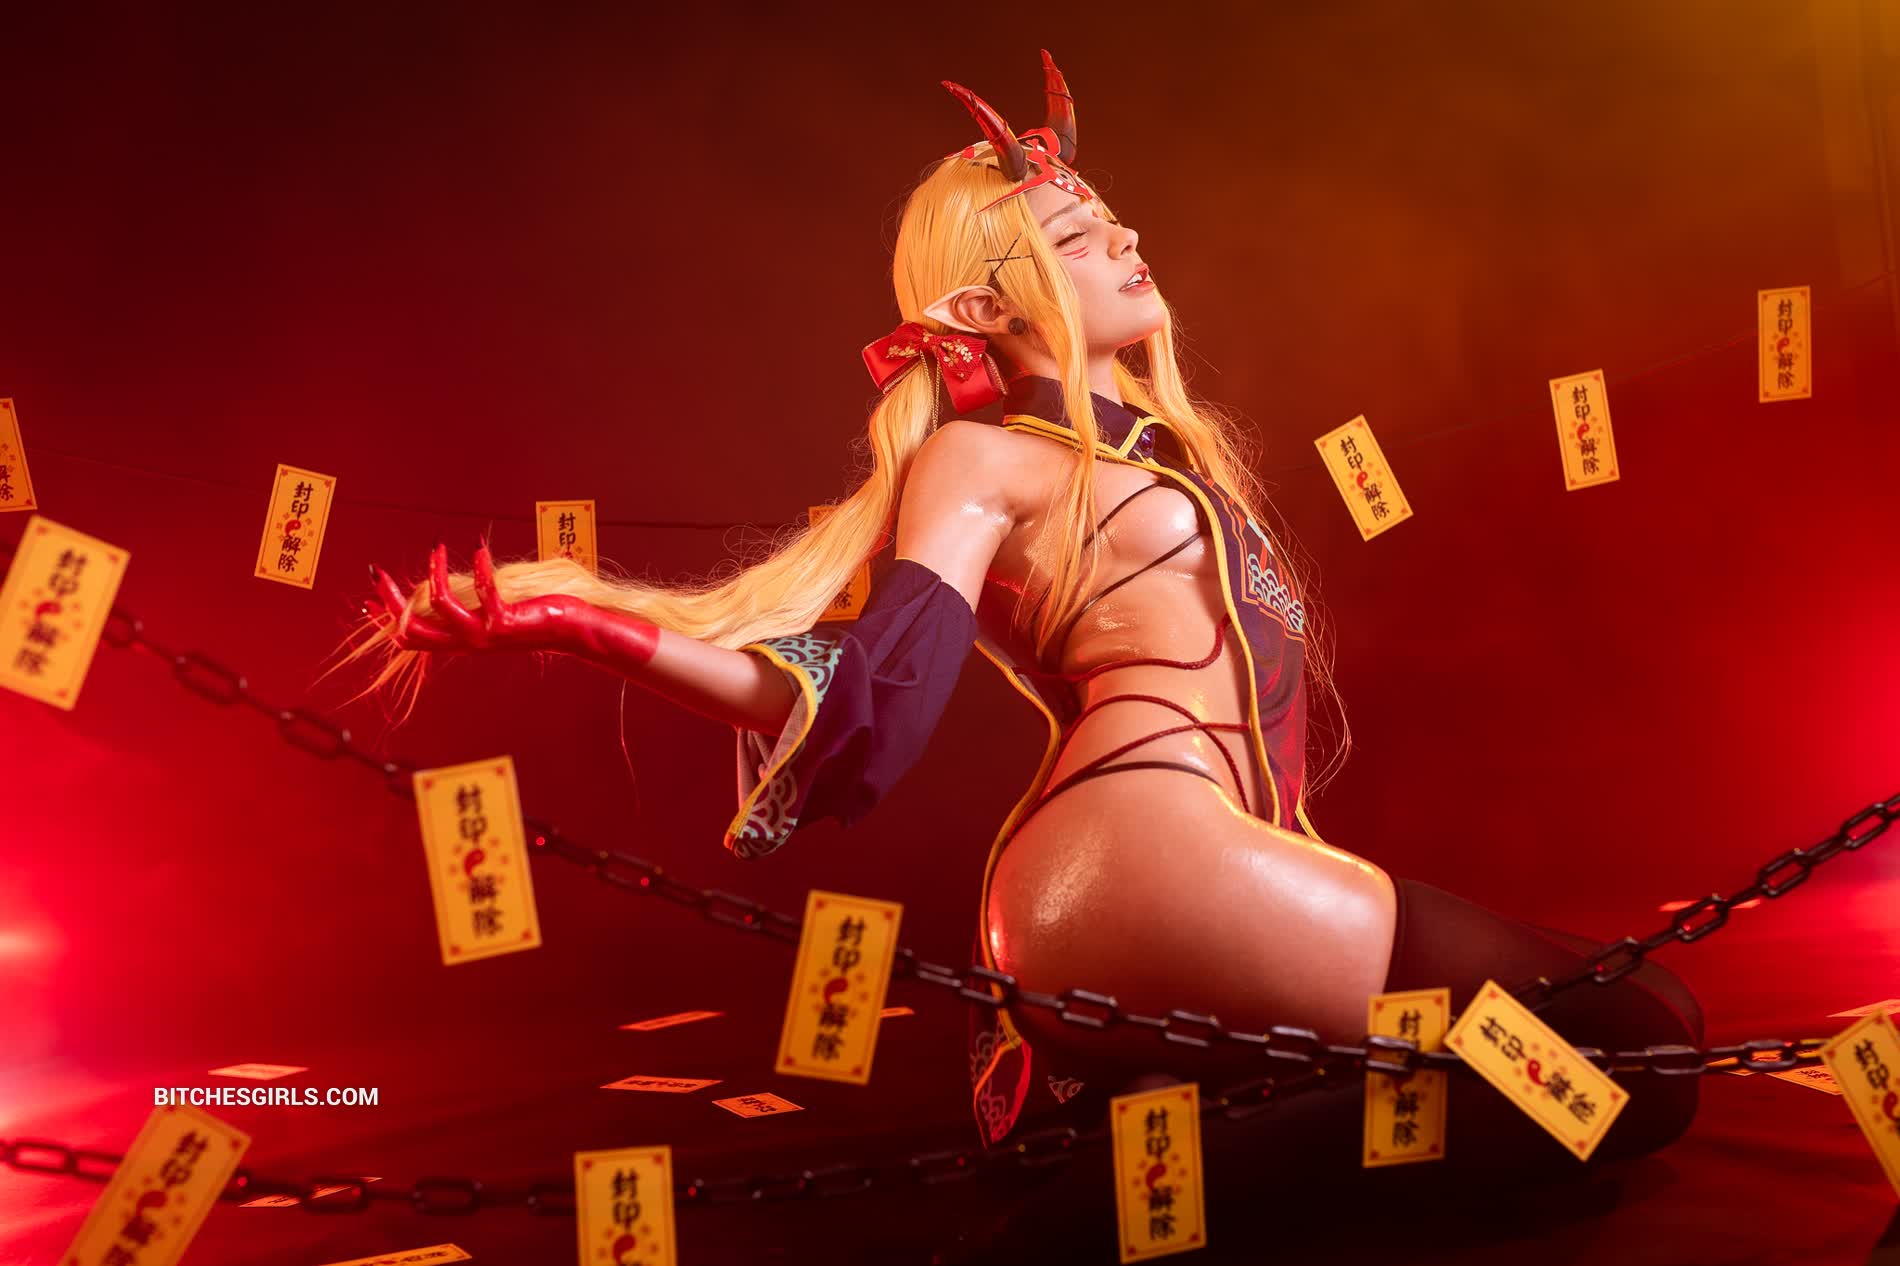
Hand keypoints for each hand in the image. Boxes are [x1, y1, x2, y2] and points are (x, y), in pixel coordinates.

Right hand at [367, 541, 579, 654]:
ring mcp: (485, 635)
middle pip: (412, 629)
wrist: (568, 630)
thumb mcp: (486, 614)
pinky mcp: (507, 622)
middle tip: (379, 573)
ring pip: (441, 606)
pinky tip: (479, 549)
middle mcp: (467, 643)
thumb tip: (435, 589)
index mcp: (458, 641)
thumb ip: (463, 606)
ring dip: (434, 573)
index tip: (368, 594)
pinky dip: (479, 568)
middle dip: (391, 600)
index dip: (385, 617)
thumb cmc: (528, 616)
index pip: (409, 637)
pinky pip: (484, 593)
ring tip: (436, 548)